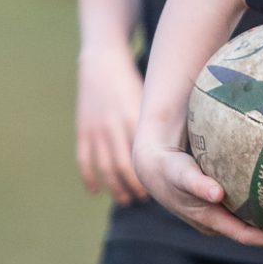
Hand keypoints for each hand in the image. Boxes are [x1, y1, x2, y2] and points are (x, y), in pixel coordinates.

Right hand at [75, 47, 149, 203]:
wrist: (102, 63)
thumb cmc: (133, 83)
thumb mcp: (149, 99)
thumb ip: (160, 121)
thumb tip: (179, 145)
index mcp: (135, 119)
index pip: (143, 155)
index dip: (150, 176)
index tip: (162, 191)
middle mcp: (115, 127)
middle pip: (123, 165)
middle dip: (133, 185)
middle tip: (143, 199)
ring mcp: (97, 130)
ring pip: (104, 166)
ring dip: (114, 186)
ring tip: (126, 200)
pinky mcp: (83, 130)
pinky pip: (84, 159)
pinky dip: (89, 177)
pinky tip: (96, 192)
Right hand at [132, 128, 262, 247]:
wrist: (152, 163)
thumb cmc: (168, 169)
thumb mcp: (180, 174)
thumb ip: (196, 183)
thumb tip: (216, 194)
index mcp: (211, 221)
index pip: (248, 236)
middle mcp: (218, 221)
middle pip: (256, 232)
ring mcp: (220, 212)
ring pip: (254, 220)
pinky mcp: (221, 201)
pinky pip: (249, 207)